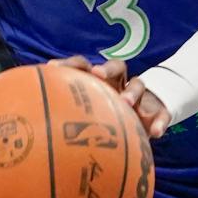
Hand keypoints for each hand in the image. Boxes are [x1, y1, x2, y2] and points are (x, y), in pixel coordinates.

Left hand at [51, 57, 170, 139]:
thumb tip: (35, 131)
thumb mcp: (93, 118)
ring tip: (127, 104)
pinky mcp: (159, 111)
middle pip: (116, 66)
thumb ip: (70, 121)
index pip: (84, 66)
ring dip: (132, 92)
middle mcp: (120, 84)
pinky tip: (157, 133)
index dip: (69, 64)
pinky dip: (160, 121)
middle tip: (96, 74)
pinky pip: (162, 113)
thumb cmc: (112, 118)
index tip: (51, 68)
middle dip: (105, 69)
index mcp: (101, 82)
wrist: (151, 118)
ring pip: (139, 85)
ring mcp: (142, 96)